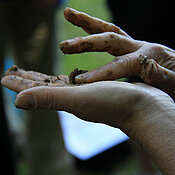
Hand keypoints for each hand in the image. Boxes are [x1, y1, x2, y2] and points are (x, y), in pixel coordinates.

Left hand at [2, 71, 174, 173]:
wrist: (145, 107)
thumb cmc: (114, 103)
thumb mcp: (78, 99)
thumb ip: (49, 99)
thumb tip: (18, 102)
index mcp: (66, 99)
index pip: (35, 91)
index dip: (19, 84)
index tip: (3, 78)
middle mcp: (73, 97)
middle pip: (44, 87)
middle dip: (28, 80)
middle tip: (14, 73)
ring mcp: (85, 93)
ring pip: (58, 82)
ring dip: (44, 78)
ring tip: (34, 72)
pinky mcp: (97, 87)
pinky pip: (76, 80)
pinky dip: (66, 76)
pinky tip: (65, 74)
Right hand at [60, 8, 174, 98]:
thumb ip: (163, 75)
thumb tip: (148, 66)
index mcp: (150, 55)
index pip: (120, 65)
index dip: (100, 73)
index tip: (80, 81)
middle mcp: (140, 47)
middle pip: (110, 38)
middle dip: (86, 41)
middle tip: (63, 45)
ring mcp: (136, 46)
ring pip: (109, 31)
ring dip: (87, 24)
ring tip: (69, 14)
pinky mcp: (133, 50)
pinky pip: (113, 39)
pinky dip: (97, 33)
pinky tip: (86, 32)